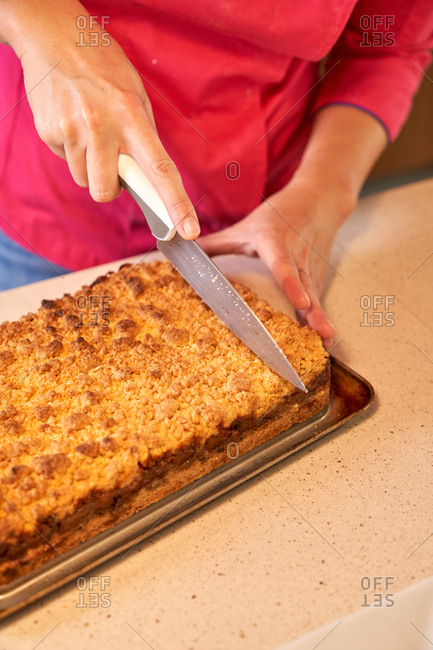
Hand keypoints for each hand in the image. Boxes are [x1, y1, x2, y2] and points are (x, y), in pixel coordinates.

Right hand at [6, 0, 198, 238]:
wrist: (53, 35)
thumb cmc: (102, 67)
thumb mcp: (135, 95)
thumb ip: (143, 138)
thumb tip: (148, 179)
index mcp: (132, 117)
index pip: (160, 170)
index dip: (176, 205)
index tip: (188, 230)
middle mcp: (101, 127)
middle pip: (106, 192)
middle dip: (110, 188)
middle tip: (111, 161)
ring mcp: (71, 131)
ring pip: (85, 180)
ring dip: (90, 166)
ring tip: (89, 129)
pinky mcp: (48, 132)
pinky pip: (66, 161)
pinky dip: (72, 150)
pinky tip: (72, 122)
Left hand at [199, 175, 353, 346]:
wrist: (319, 199)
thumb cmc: (278, 214)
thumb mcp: (245, 226)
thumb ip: (216, 242)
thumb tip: (181, 251)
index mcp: (275, 241)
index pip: (283, 264)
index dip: (291, 284)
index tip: (300, 302)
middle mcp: (297, 255)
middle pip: (306, 286)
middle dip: (313, 311)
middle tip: (321, 332)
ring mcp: (311, 266)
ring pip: (317, 295)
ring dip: (321, 319)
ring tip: (325, 340)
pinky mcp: (319, 275)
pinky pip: (319, 299)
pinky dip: (321, 319)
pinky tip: (324, 339)